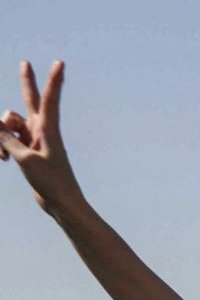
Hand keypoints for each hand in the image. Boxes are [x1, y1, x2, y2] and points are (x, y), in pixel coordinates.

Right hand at [0, 61, 81, 213]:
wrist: (61, 203)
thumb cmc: (50, 182)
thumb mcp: (25, 159)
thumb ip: (6, 139)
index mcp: (48, 130)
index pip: (49, 99)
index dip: (52, 79)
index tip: (60, 62)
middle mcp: (42, 130)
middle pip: (31, 100)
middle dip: (26, 82)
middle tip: (25, 63)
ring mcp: (34, 139)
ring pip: (8, 124)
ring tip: (3, 157)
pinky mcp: (28, 149)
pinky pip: (7, 138)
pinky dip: (1, 145)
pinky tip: (3, 160)